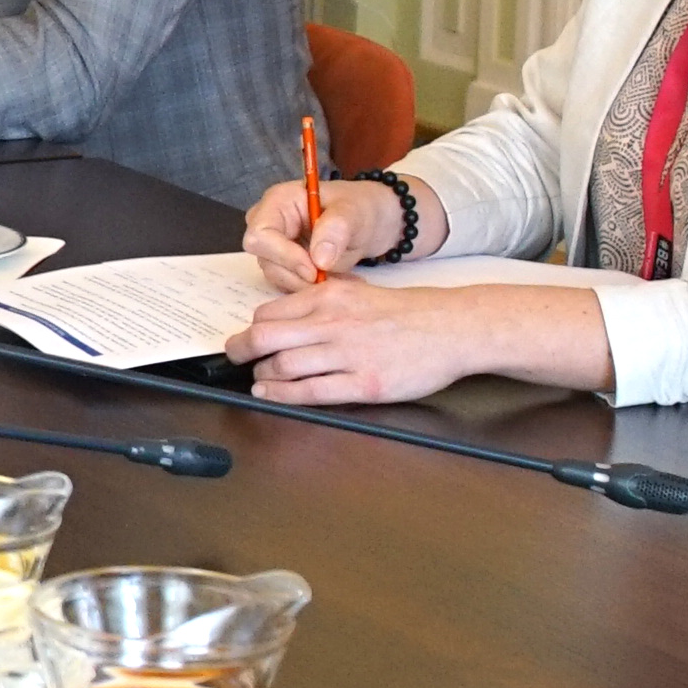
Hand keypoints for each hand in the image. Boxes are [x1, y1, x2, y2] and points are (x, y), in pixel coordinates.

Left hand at [231, 278, 612, 405]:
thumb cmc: (407, 313)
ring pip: (284, 365)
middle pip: (266, 336)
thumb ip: (323, 300)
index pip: (271, 311)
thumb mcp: (359, 291)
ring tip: (257, 378)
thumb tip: (287, 312)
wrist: (452, 328)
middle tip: (235, 356)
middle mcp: (334, 322)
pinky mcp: (365, 384)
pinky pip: (311, 392)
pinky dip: (283, 395)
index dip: (253, 327)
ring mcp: (349, 355)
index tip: (248, 337)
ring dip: (262, 374)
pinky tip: (272, 393)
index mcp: (331, 296)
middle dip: (241, 349)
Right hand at [245, 177, 413, 291]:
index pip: (260, 235)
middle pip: (265, 259)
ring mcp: (277, 246)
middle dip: (297, 274)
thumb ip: (336, 229)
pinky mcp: (287, 265)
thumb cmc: (363, 207)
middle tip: (331, 278)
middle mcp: (271, 223)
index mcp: (279, 202)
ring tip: (342, 279)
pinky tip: (336, 281)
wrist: (375, 221)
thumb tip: (319, 259)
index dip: (283, 256)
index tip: (315, 269)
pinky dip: (313, 289)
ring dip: (308, 285)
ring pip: (277, 276)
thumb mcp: (354, 212)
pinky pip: (289, 284)